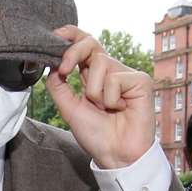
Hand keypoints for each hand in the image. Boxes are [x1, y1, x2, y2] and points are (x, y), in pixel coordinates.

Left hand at [46, 26, 153, 169]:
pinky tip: (121, 110)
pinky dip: (111, 99)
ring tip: (106, 109)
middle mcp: (110, 71)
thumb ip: (58, 86)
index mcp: (94, 75)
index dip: (71, 35)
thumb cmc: (96, 135)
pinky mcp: (140, 81)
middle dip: (73, 52)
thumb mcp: (69, 108)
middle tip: (65, 70)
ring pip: (100, 64)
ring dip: (95, 92)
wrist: (115, 155)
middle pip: (91, 43)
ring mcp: (126, 75)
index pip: (84, 45)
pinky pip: (115, 79)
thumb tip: (51, 65)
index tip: (55, 36)